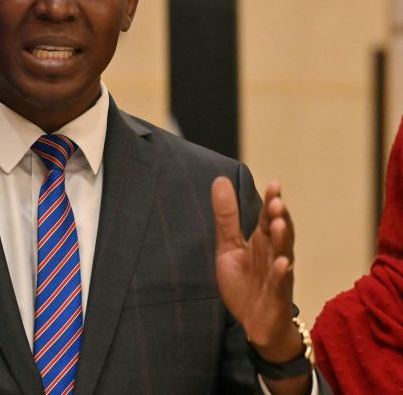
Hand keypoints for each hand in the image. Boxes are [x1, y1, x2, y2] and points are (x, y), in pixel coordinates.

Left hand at [212, 177, 301, 362]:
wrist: (254, 324)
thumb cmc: (245, 283)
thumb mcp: (229, 247)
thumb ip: (226, 218)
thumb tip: (220, 180)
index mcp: (262, 242)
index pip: (267, 218)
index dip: (271, 202)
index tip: (274, 184)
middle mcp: (273, 255)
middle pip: (278, 233)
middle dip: (279, 218)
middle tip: (276, 201)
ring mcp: (277, 276)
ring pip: (283, 255)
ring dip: (282, 240)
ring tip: (279, 224)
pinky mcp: (276, 296)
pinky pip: (280, 283)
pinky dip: (282, 273)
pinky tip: (283, 263)